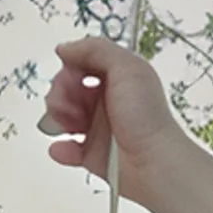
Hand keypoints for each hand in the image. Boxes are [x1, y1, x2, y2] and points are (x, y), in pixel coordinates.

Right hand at [42, 39, 186, 200]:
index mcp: (119, 78)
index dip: (72, 67)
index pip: (83, 63)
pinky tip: (65, 147)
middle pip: (68, 88)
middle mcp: (109, 101)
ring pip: (63, 116)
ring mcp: (101, 128)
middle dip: (62, 93)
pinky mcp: (95, 154)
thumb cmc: (146, 117)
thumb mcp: (128, 68)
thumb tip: (66, 49)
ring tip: (71, 125)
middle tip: (73, 104)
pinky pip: (68, 149)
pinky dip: (61, 148)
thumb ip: (96, 49)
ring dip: (58, 117)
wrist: (154, 164)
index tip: (72, 74)